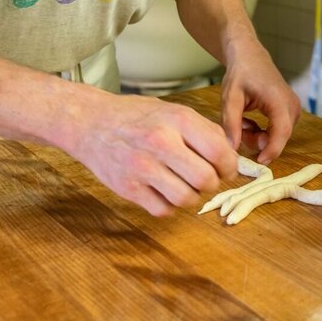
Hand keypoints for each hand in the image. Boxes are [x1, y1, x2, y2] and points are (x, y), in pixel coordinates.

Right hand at [70, 93, 238, 216]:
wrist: (91, 122)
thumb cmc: (138, 116)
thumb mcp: (175, 111)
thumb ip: (204, 130)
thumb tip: (230, 155)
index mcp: (178, 120)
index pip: (220, 152)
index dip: (230, 166)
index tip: (227, 169)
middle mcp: (161, 143)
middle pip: (206, 179)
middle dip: (213, 183)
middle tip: (207, 178)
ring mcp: (142, 167)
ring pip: (186, 199)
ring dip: (192, 196)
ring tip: (186, 184)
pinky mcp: (128, 188)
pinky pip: (163, 210)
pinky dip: (170, 205)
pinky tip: (165, 191)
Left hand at [220, 43, 300, 164]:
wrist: (251, 57)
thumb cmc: (241, 73)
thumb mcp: (230, 98)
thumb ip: (232, 124)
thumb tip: (231, 149)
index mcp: (278, 99)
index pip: (281, 131)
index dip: (272, 150)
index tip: (258, 162)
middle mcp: (292, 105)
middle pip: (278, 137)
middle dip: (257, 140)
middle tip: (238, 129)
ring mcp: (293, 109)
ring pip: (277, 136)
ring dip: (258, 136)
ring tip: (242, 121)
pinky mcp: (290, 111)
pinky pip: (278, 130)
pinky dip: (263, 131)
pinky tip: (250, 120)